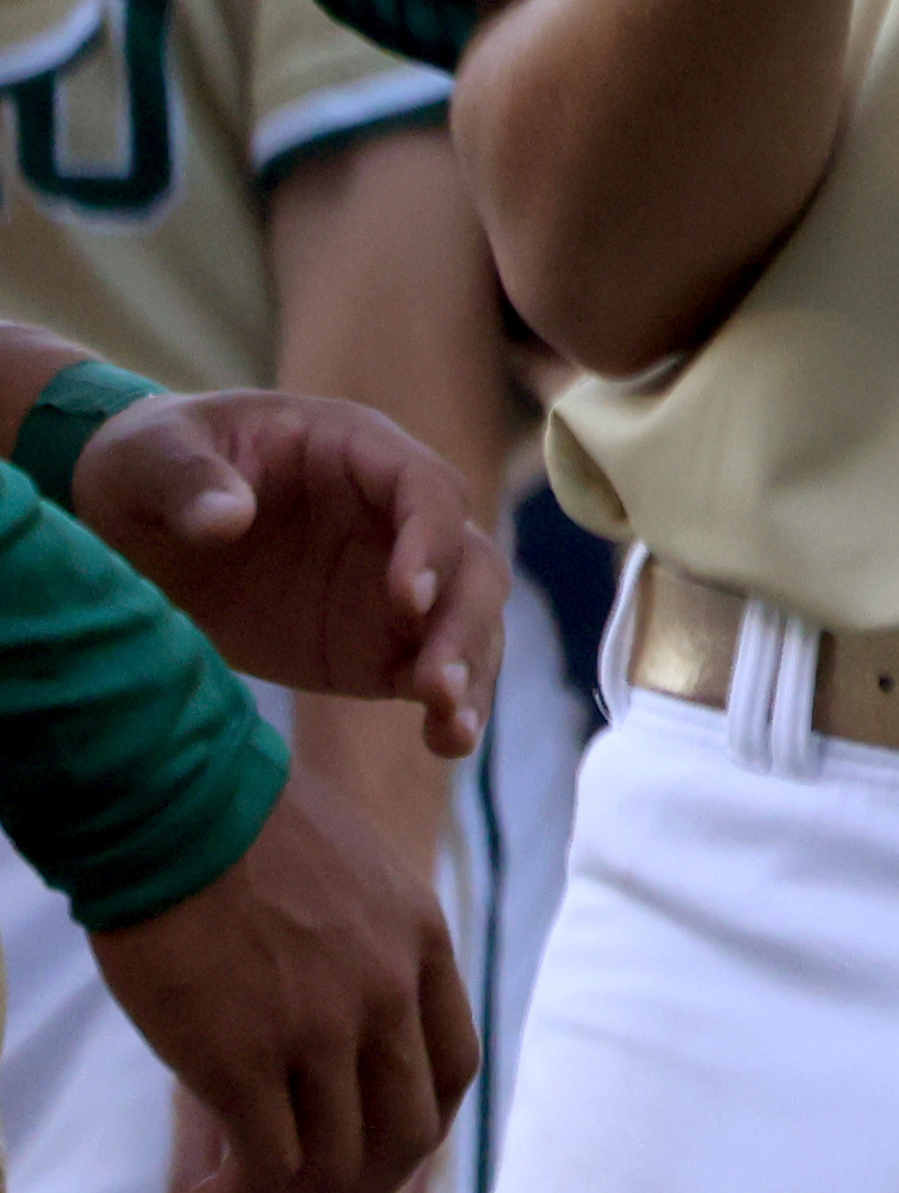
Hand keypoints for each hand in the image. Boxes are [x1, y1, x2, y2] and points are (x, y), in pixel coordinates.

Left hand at [67, 383, 501, 750]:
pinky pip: (431, 671)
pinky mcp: (375, 645)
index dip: (429, 540)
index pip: (424, 488)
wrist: (134, 533)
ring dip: (469, 667)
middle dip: (462, 619)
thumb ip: (187, 480)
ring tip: (449, 722)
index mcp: (357, 451)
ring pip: (469, 619)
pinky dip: (452, 706)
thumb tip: (227, 518)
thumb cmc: (148, 469)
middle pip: (469, 560)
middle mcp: (394, 517)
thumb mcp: (148, 458)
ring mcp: (390, 585)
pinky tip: (447, 740)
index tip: (405, 598)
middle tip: (433, 679)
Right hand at [83, 762, 473, 1192]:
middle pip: (407, 1133)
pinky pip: (268, 1169)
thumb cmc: (244, 827)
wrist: (177, 802)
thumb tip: (341, 1000)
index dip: (419, 1130)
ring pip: (334, 1166)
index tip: (381, 1162)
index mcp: (421, 946)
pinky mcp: (243, 1059)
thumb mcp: (351, 876)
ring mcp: (320, 1031)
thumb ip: (366, 943)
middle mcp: (386, 995)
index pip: (452, 1069)